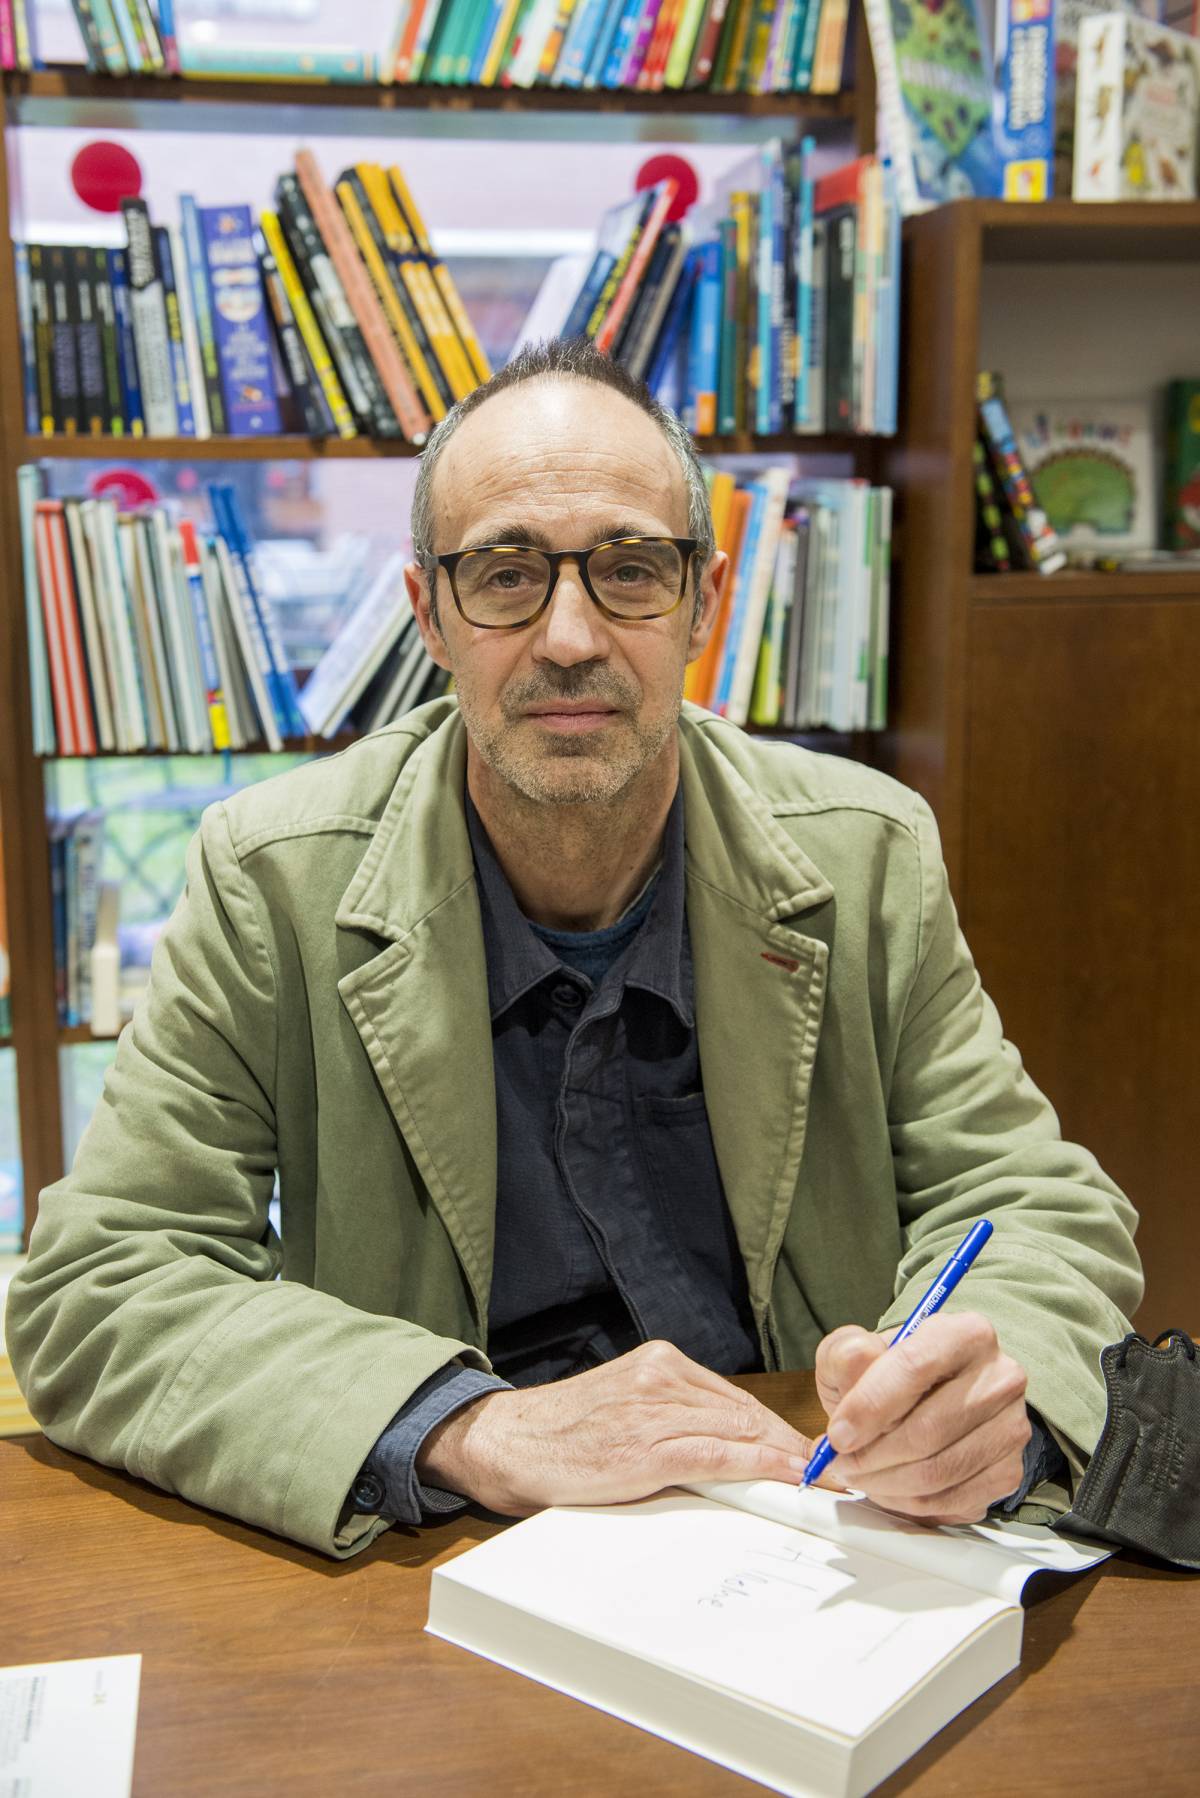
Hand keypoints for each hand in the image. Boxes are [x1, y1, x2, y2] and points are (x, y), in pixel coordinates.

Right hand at [415, 1339, 822, 1515]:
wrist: (510, 1442)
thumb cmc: (568, 1433)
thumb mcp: (628, 1409)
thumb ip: (678, 1418)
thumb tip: (737, 1448)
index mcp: (661, 1363)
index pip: (739, 1399)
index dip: (782, 1430)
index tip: (814, 1452)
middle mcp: (662, 1376)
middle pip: (747, 1412)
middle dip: (794, 1445)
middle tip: (837, 1469)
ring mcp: (652, 1409)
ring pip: (737, 1429)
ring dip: (785, 1458)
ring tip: (822, 1479)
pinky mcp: (643, 1446)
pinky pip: (713, 1453)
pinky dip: (756, 1464)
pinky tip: (784, 1476)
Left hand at [814, 1312, 1031, 1525]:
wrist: (932, 1401)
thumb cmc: (891, 1376)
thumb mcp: (857, 1352)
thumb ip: (847, 1353)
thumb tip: (856, 1363)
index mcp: (965, 1333)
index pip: (915, 1368)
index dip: (870, 1406)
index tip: (838, 1435)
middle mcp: (1000, 1377)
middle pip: (927, 1430)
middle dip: (872, 1456)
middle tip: (840, 1464)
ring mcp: (1011, 1427)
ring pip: (938, 1471)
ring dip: (886, 1484)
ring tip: (859, 1476)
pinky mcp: (1010, 1471)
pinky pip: (953, 1500)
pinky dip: (910, 1504)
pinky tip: (888, 1489)